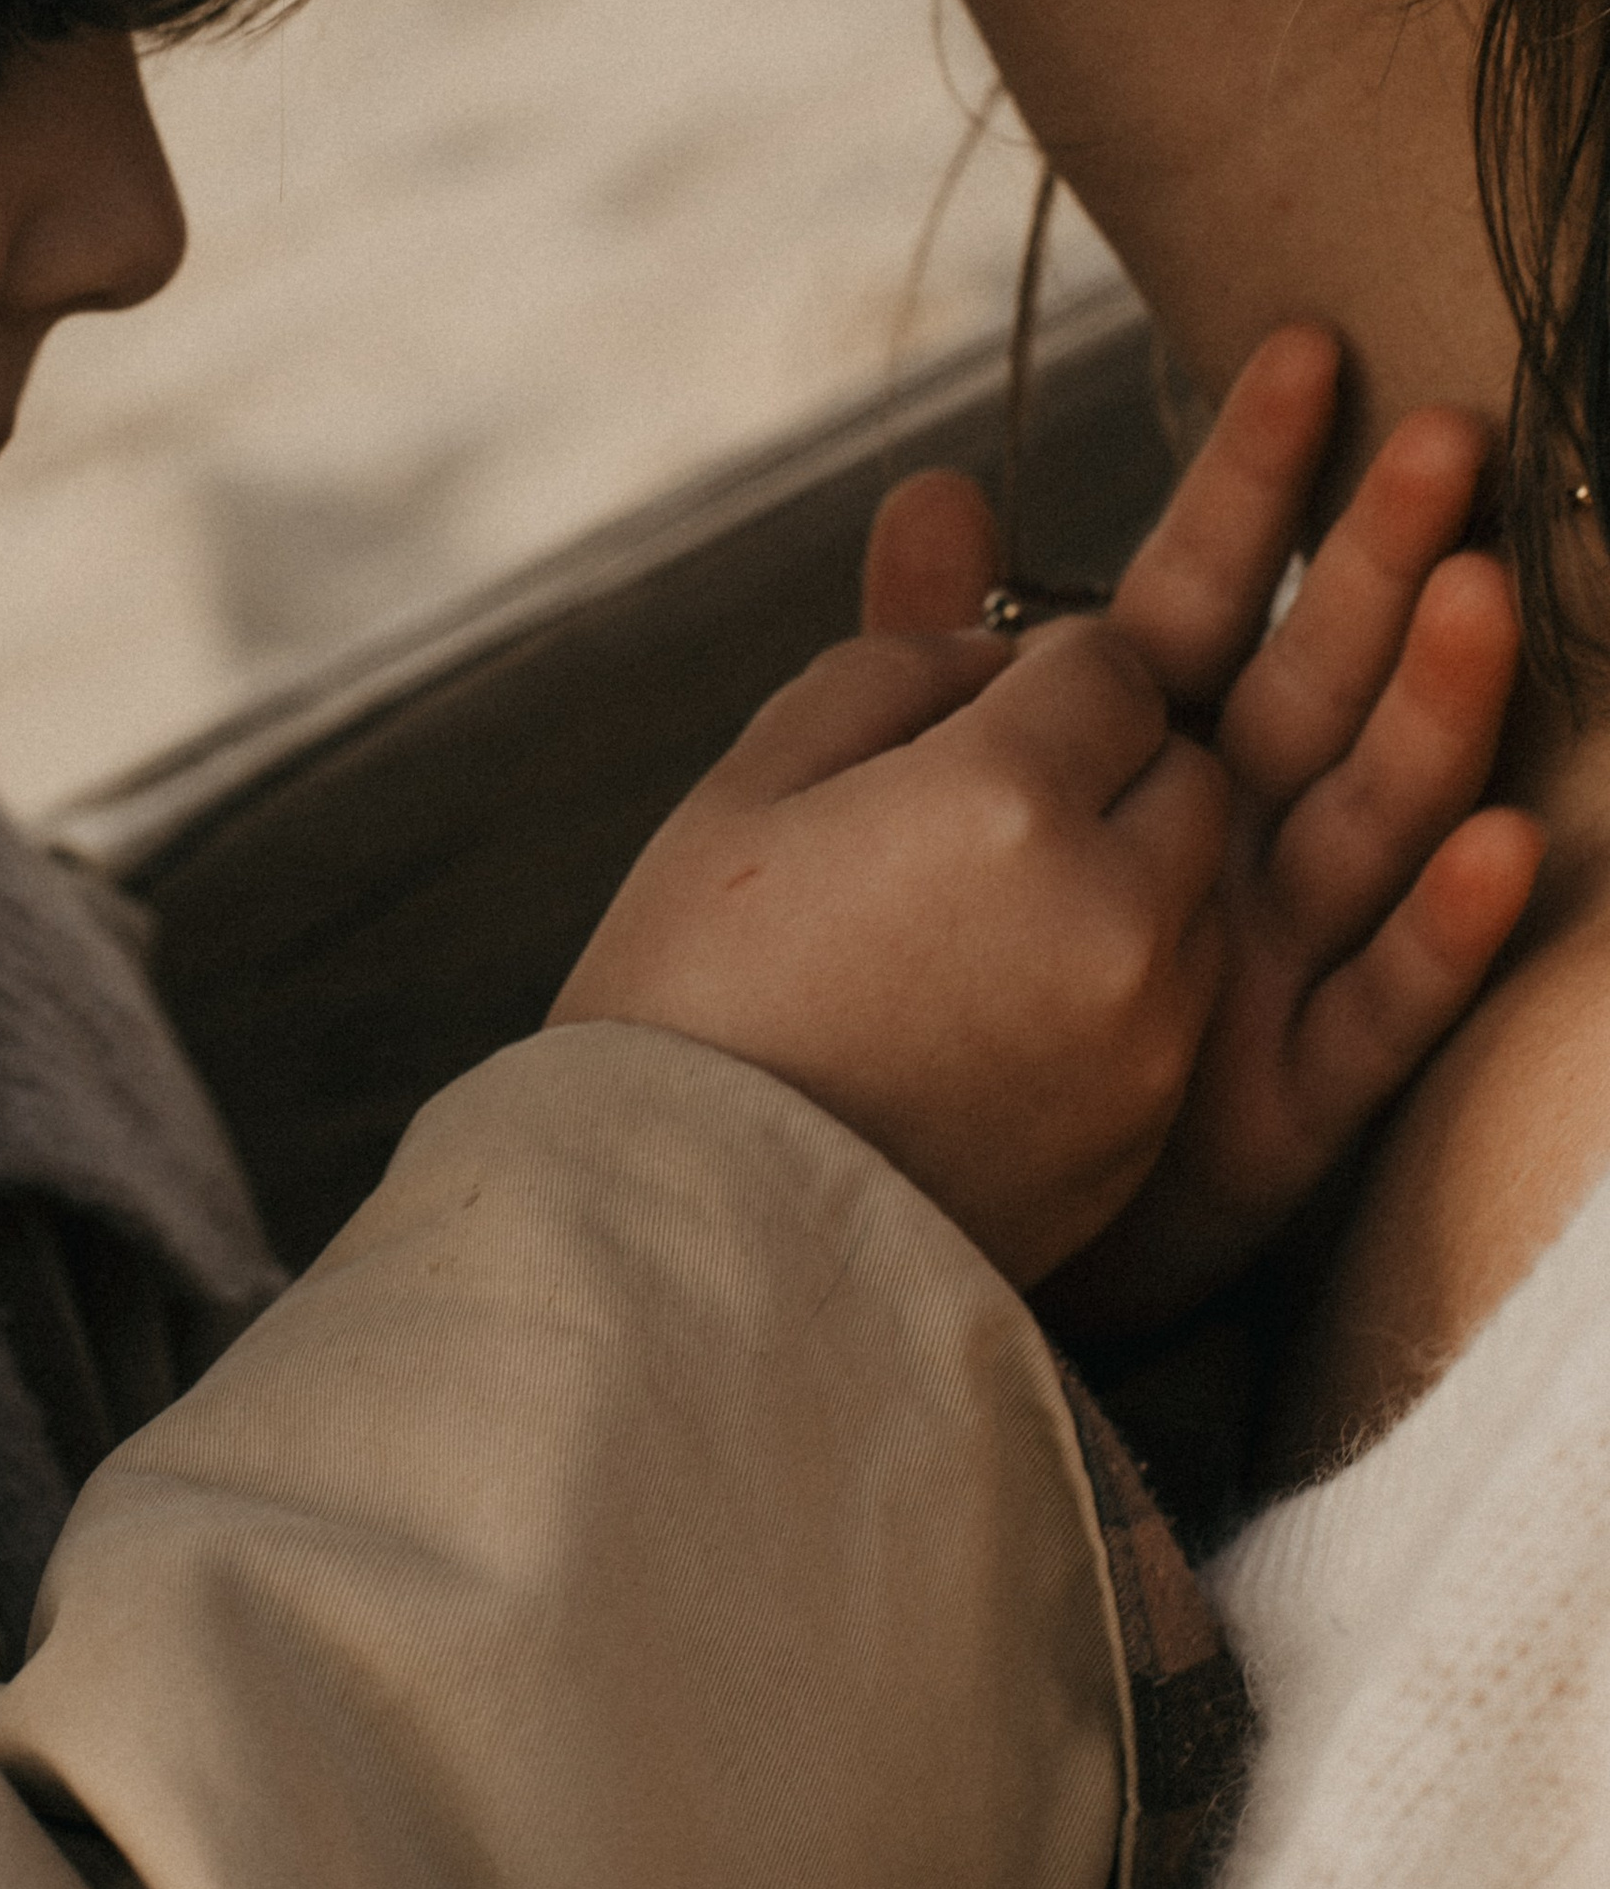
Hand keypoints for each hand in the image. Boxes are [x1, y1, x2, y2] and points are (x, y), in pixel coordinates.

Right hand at [549, 615, 1228, 1287]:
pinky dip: (1122, 987)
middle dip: (1109, 764)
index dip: (1037, 670)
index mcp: (1003, 801)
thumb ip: (885, 669)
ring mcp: (1145, 1037)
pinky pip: (1178, 1011)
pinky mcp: (1147, 1136)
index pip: (1108, 663)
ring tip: (985, 920)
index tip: (971, 709)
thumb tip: (990, 651)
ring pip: (1198, 895)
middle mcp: (1110, 912)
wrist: (690, 1237)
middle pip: (1186, 770)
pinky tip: (996, 1014)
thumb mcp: (747, 786)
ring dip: (1128, 875)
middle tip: (986, 808)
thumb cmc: (691, 995)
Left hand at [864, 325, 1542, 1328]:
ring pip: (1370, 821)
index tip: (1302, 349)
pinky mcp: (1283, 1105)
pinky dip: (1445, 931)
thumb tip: (936, 484)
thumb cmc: (909, 1005)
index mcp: (1124, 769)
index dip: (1248, 480)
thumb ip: (922, 657)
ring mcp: (1265, 973)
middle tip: (1450, 428)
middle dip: (1377, 557)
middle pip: (1311, 682)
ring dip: (1434, 710)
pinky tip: (1507, 841)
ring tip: (1483, 596)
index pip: (1196, 594)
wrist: (884, 1222)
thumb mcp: (901, 807)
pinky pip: (1379, 1009)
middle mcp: (1219, 852)